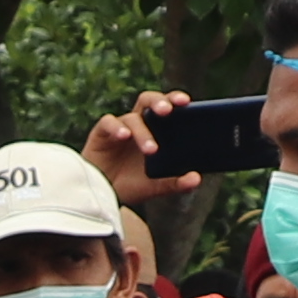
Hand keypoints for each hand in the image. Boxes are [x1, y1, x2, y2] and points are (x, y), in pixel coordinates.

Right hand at [90, 90, 191, 204]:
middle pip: (148, 101)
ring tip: (151, 151)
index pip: (167, 107)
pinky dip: (117, 127)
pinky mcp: (100, 134)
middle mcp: (137, 123)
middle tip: (167, 111)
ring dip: (143, 132)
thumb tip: (196, 178)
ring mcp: (118, 127)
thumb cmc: (130, 186)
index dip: (175, 100)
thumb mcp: (156, 186)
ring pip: (132, 118)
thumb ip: (176, 182)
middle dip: (159, 102)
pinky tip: (124, 136)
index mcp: (155, 130)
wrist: (102, 197)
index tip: (186, 102)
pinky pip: (108, 123)